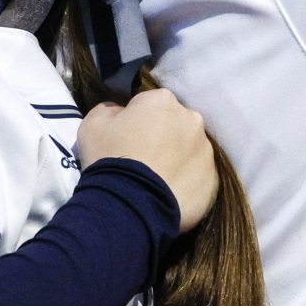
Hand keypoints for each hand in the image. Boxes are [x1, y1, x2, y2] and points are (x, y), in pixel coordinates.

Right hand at [77, 90, 219, 233]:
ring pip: (190, 149)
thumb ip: (110, 110)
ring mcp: (206, 150)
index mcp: (163, 101)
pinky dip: (186, 181)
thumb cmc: (109, 158)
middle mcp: (192, 120)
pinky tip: (167, 192)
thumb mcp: (93, 124)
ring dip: (176, 159)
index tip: (126, 138)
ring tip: (154, 179)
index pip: (150, 104)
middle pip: (175, 124)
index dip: (136, 121)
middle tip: (142, 159)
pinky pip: (198, 175)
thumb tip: (121, 113)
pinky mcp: (212, 178)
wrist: (128, 204)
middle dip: (162, 137)